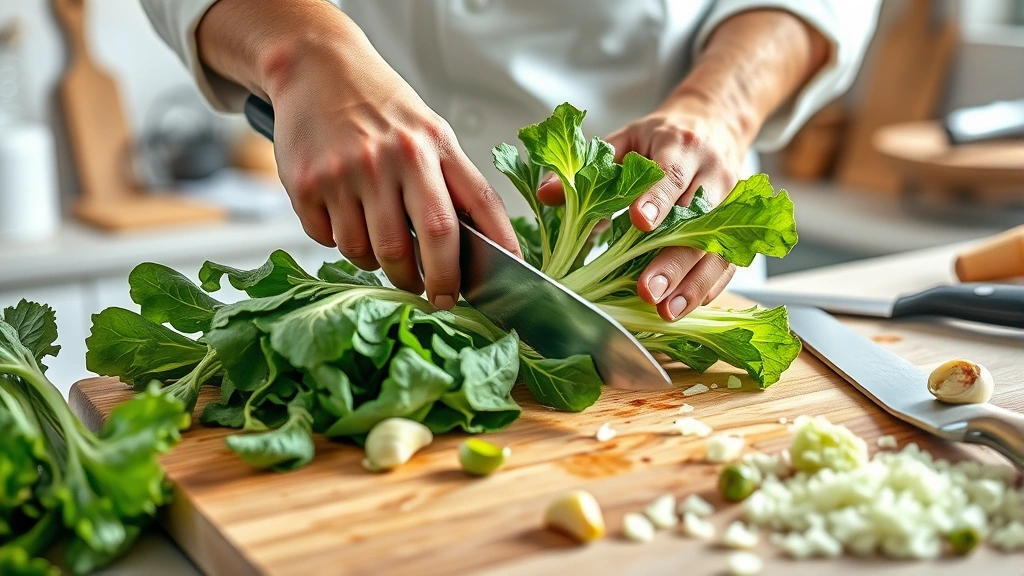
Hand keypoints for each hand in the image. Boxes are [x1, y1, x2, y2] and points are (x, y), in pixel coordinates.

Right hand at [266, 40, 520, 308]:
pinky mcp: (308, 185)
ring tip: (381, 245)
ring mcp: (348, 172)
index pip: (478, 204)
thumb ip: (453, 181)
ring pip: (370, 253)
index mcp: (433, 144)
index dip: (497, 248)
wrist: (316, 66)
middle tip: (434, 294)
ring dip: (379, 264)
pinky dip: (339, 242)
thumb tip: (484, 247)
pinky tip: (343, 216)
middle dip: (434, 281)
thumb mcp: (428, 131)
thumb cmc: (379, 106)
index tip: (501, 284)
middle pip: (424, 242)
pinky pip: (329, 241)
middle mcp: (394, 157)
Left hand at [537, 95, 743, 320]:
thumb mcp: (624, 141)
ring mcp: (731, 204)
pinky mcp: (738, 228)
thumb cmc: (660, 139)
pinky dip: (709, 287)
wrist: (716, 124)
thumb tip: (546, 194)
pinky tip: (687, 307)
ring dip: (694, 283)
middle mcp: (713, 173)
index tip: (638, 223)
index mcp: (680, 146)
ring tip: (668, 311)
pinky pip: (729, 262)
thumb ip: (589, 168)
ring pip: (718, 248)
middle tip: (647, 290)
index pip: (671, 174)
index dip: (657, 199)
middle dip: (672, 259)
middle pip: (698, 220)